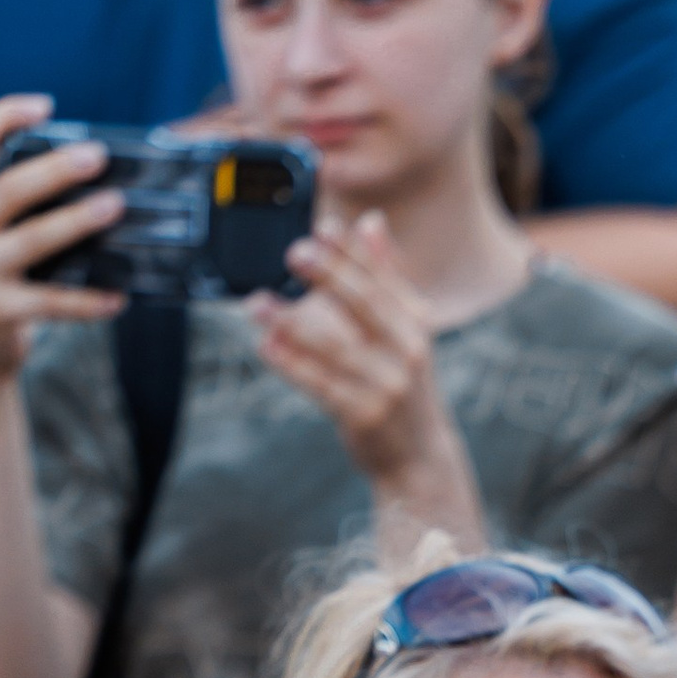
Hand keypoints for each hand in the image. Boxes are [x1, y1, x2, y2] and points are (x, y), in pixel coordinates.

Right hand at [0, 92, 122, 395]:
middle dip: (55, 170)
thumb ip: (19, 207)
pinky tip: (118, 296)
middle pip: (9, 189)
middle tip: (98, 156)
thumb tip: (93, 183)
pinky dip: (87, 299)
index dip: (6, 117)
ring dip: (76, 222)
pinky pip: (50, 301)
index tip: (46, 106)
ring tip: (115, 207)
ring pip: (32, 240)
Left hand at [250, 215, 456, 504]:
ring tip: (257, 303)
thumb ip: (387, 276)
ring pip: (335, 347)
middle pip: (364, 305)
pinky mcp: (364, 415)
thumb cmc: (403, 384)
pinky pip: (320, 385)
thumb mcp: (405, 329)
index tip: (325, 226)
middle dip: (329, 276)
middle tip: (294, 252)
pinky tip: (266, 346)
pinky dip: (291, 365)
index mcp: (415, 322)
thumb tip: (371, 221)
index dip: (353, 251)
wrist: (419, 456)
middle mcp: (407, 350)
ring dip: (292, 322)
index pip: (382, 278)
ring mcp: (387, 385)